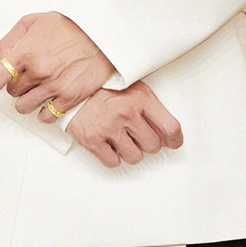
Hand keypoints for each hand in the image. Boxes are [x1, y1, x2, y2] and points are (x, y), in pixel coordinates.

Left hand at [0, 12, 114, 117]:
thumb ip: (9, 41)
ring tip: (36, 89)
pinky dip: (44, 112)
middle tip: (27, 76)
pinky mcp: (70, 97)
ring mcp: (54, 86)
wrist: (102, 33)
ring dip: (27, 100)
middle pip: (11, 91)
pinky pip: (46, 117)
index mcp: (25, 52)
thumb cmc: (68, 25)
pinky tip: (49, 101)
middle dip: (16, 84)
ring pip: (24, 107)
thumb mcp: (32, 21)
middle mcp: (37, 71)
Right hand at [68, 81, 183, 167]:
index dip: (175, 139)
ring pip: (135, 157)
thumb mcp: (131, 87)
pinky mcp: (93, 140)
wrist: (70, 85)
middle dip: (148, 143)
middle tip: (139, 136)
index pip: (170, 127)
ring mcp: (109, 128)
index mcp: (140, 98)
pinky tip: (110, 144)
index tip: (173, 142)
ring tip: (122, 138)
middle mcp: (127, 113)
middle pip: (153, 145)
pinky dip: (112, 157)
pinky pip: (113, 161)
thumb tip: (166, 132)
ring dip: (131, 151)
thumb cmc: (102, 85)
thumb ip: (150, 108)